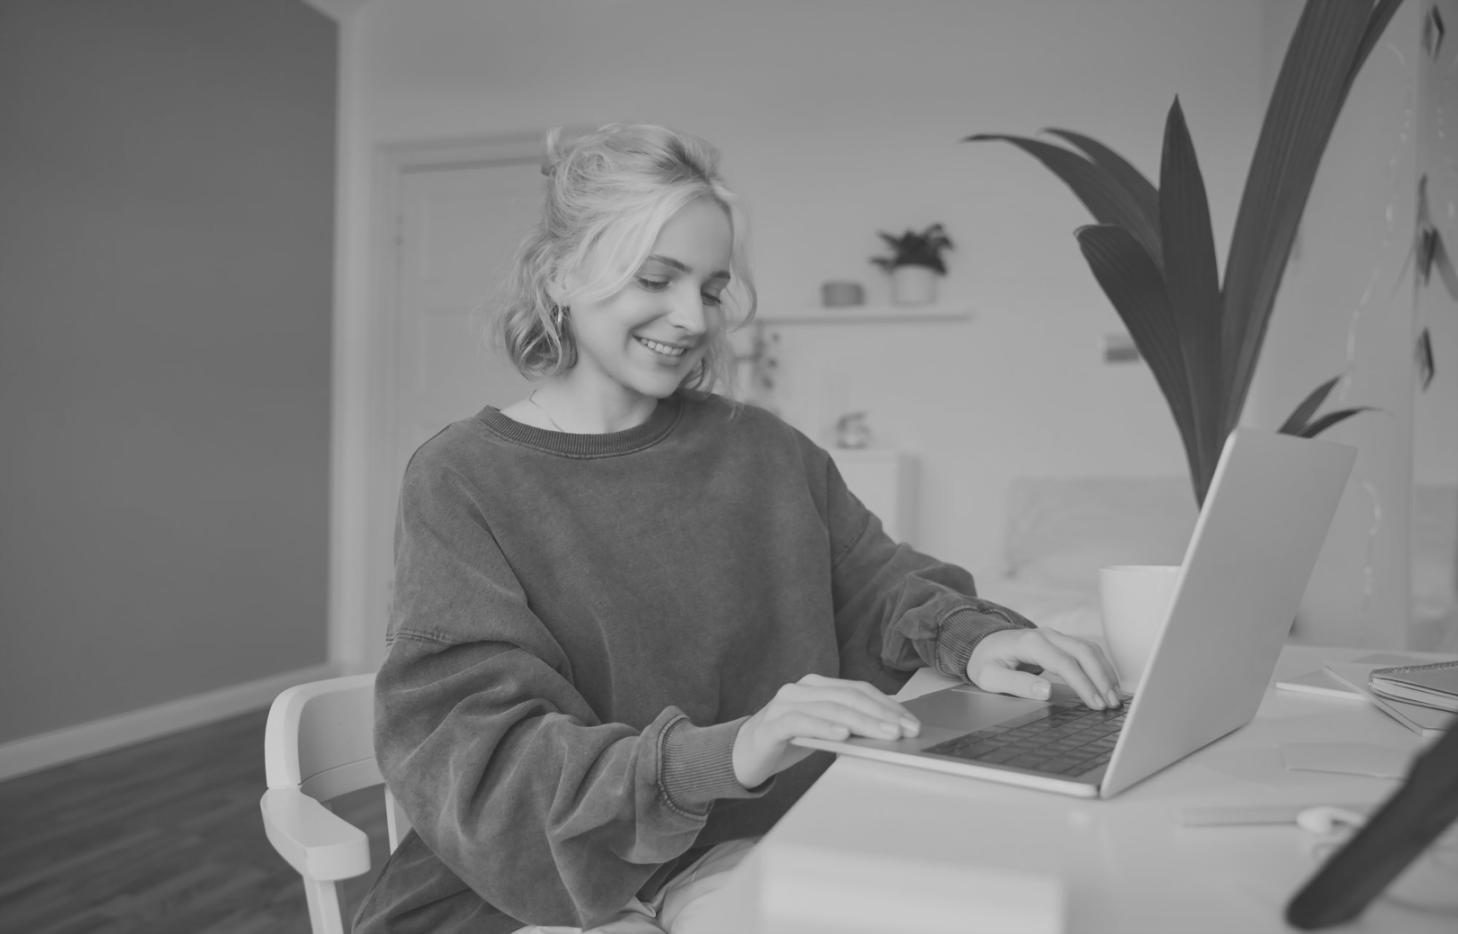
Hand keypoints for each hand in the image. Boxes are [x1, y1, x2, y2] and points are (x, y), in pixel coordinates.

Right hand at [731, 674, 919, 787]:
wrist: (741, 756)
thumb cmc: (786, 743)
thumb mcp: (821, 731)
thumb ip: (847, 725)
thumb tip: (889, 732)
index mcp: (816, 686)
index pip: (859, 690)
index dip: (887, 705)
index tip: (911, 722)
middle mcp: (800, 689)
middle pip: (849, 697)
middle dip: (881, 714)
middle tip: (905, 730)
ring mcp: (784, 704)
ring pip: (830, 708)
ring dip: (862, 721)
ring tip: (885, 734)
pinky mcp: (770, 725)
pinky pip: (801, 722)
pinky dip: (824, 727)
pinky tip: (842, 734)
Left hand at [967, 628, 1120, 709]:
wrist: (981, 644)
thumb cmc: (985, 662)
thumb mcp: (990, 677)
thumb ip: (1017, 684)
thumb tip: (1046, 691)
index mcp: (1030, 643)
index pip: (1065, 663)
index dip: (1084, 684)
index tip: (1096, 703)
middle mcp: (1046, 635)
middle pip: (1084, 652)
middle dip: (1102, 678)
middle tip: (1112, 703)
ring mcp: (1055, 636)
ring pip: (1089, 648)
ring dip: (1105, 672)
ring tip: (1115, 696)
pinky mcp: (1060, 642)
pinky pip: (1086, 650)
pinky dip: (1100, 666)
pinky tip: (1108, 683)